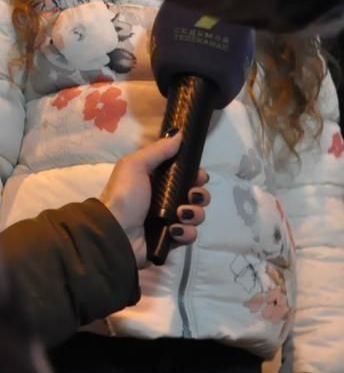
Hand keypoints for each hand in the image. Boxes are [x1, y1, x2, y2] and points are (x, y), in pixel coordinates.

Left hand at [98, 133, 209, 266]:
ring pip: (197, 215)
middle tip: (190, 196)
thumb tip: (180, 133)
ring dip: (193, 214)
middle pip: (197, 195)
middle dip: (200, 195)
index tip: (198, 176)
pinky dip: (186, 232)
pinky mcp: (173, 238)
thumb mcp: (135, 166)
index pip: (187, 176)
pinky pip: (191, 234)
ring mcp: (170, 220)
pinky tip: (173, 230)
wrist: (115, 232)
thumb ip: (158, 150)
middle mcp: (166, 200)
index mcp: (158, 181)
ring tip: (179, 215)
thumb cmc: (124, 196)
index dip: (196, 175)